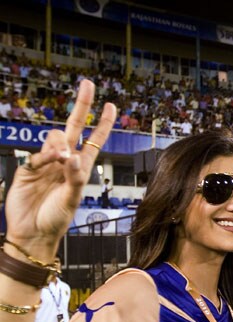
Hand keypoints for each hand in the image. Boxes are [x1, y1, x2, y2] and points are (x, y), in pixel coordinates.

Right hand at [4, 80, 116, 259]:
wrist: (32, 233)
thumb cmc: (56, 219)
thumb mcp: (72, 199)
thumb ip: (74, 177)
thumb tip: (72, 155)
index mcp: (81, 168)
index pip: (94, 140)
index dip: (103, 123)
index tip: (111, 105)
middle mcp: (65, 162)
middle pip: (74, 128)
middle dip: (82, 106)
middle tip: (88, 85)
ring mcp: (46, 164)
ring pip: (54, 139)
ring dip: (60, 142)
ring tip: (61, 158)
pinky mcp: (29, 169)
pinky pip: (37, 156)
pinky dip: (45, 156)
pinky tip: (50, 162)